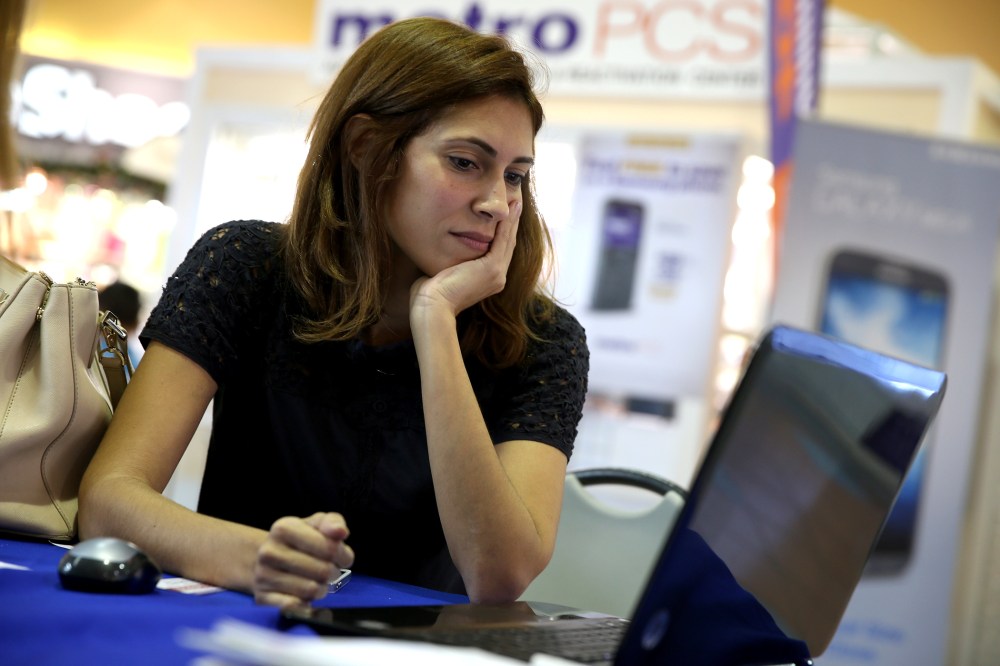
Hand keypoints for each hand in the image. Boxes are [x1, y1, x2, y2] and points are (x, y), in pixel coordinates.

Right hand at [252, 512, 354, 608]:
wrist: (268, 559)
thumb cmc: (301, 539)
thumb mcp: (316, 524)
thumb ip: (333, 522)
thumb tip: (340, 532)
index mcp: (284, 528)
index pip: (330, 548)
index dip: (344, 556)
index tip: (342, 557)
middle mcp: (269, 551)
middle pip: (323, 571)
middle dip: (333, 573)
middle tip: (329, 570)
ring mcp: (263, 575)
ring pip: (311, 591)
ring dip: (322, 589)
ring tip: (316, 581)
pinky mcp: (262, 597)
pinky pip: (294, 606)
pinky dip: (305, 603)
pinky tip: (305, 595)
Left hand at [409, 201, 520, 318]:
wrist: (433, 305)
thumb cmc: (431, 293)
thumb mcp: (445, 273)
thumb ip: (451, 263)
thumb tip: (444, 254)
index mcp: (488, 281)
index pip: (499, 252)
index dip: (503, 233)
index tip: (505, 215)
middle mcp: (497, 279)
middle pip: (507, 245)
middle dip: (512, 224)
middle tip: (516, 203)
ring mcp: (497, 275)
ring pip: (508, 241)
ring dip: (513, 220)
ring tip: (516, 202)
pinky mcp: (492, 268)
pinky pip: (502, 240)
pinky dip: (507, 224)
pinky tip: (510, 209)